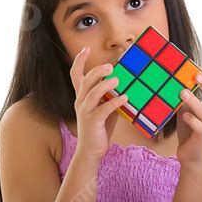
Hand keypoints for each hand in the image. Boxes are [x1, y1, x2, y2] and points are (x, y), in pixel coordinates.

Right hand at [69, 46, 128, 161]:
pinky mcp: (92, 122)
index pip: (75, 75)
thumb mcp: (105, 108)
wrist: (91, 151)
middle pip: (85, 81)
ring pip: (92, 94)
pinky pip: (103, 109)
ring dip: (105, 85)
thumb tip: (125, 81)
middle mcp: (80, 102)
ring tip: (117, 79)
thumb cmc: (99, 128)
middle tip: (110, 66)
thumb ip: (110, 95)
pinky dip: (114, 102)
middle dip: (97, 71)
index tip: (85, 49)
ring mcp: (85, 112)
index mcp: (82, 97)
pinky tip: (125, 98)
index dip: (79, 61)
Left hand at [175, 67, 201, 164]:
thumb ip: (186, 97)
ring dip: (195, 102)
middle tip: (197, 75)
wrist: (192, 156)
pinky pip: (199, 127)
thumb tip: (174, 80)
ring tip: (182, 93)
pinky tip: (184, 115)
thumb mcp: (188, 109)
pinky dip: (192, 120)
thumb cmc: (190, 129)